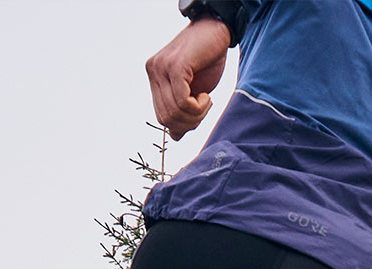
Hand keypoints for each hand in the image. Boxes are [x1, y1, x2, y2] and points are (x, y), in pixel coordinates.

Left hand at [146, 19, 229, 140]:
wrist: (217, 29)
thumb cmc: (207, 59)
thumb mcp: (194, 91)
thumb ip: (182, 111)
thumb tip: (175, 136)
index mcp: (155, 78)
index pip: (161, 117)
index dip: (182, 124)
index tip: (199, 112)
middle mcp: (153, 71)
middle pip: (166, 119)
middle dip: (189, 123)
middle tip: (204, 109)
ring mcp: (161, 68)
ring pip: (174, 112)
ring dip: (196, 115)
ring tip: (206, 101)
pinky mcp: (174, 66)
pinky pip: (182, 102)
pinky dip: (198, 107)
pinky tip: (206, 96)